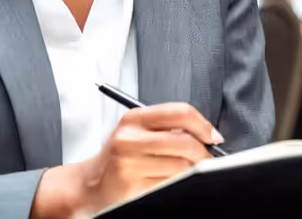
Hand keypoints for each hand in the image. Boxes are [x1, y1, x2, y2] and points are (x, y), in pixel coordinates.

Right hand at [31, 103, 221, 218]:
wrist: (88, 185)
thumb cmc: (117, 157)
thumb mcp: (135, 132)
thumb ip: (166, 127)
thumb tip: (207, 134)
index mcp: (133, 119)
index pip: (179, 112)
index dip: (203, 124)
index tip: (213, 136)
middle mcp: (129, 140)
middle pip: (184, 143)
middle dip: (203, 153)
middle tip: (207, 158)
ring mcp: (129, 165)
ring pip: (181, 167)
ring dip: (191, 171)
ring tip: (185, 170)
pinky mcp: (132, 189)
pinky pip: (169, 185)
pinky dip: (176, 184)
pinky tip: (168, 181)